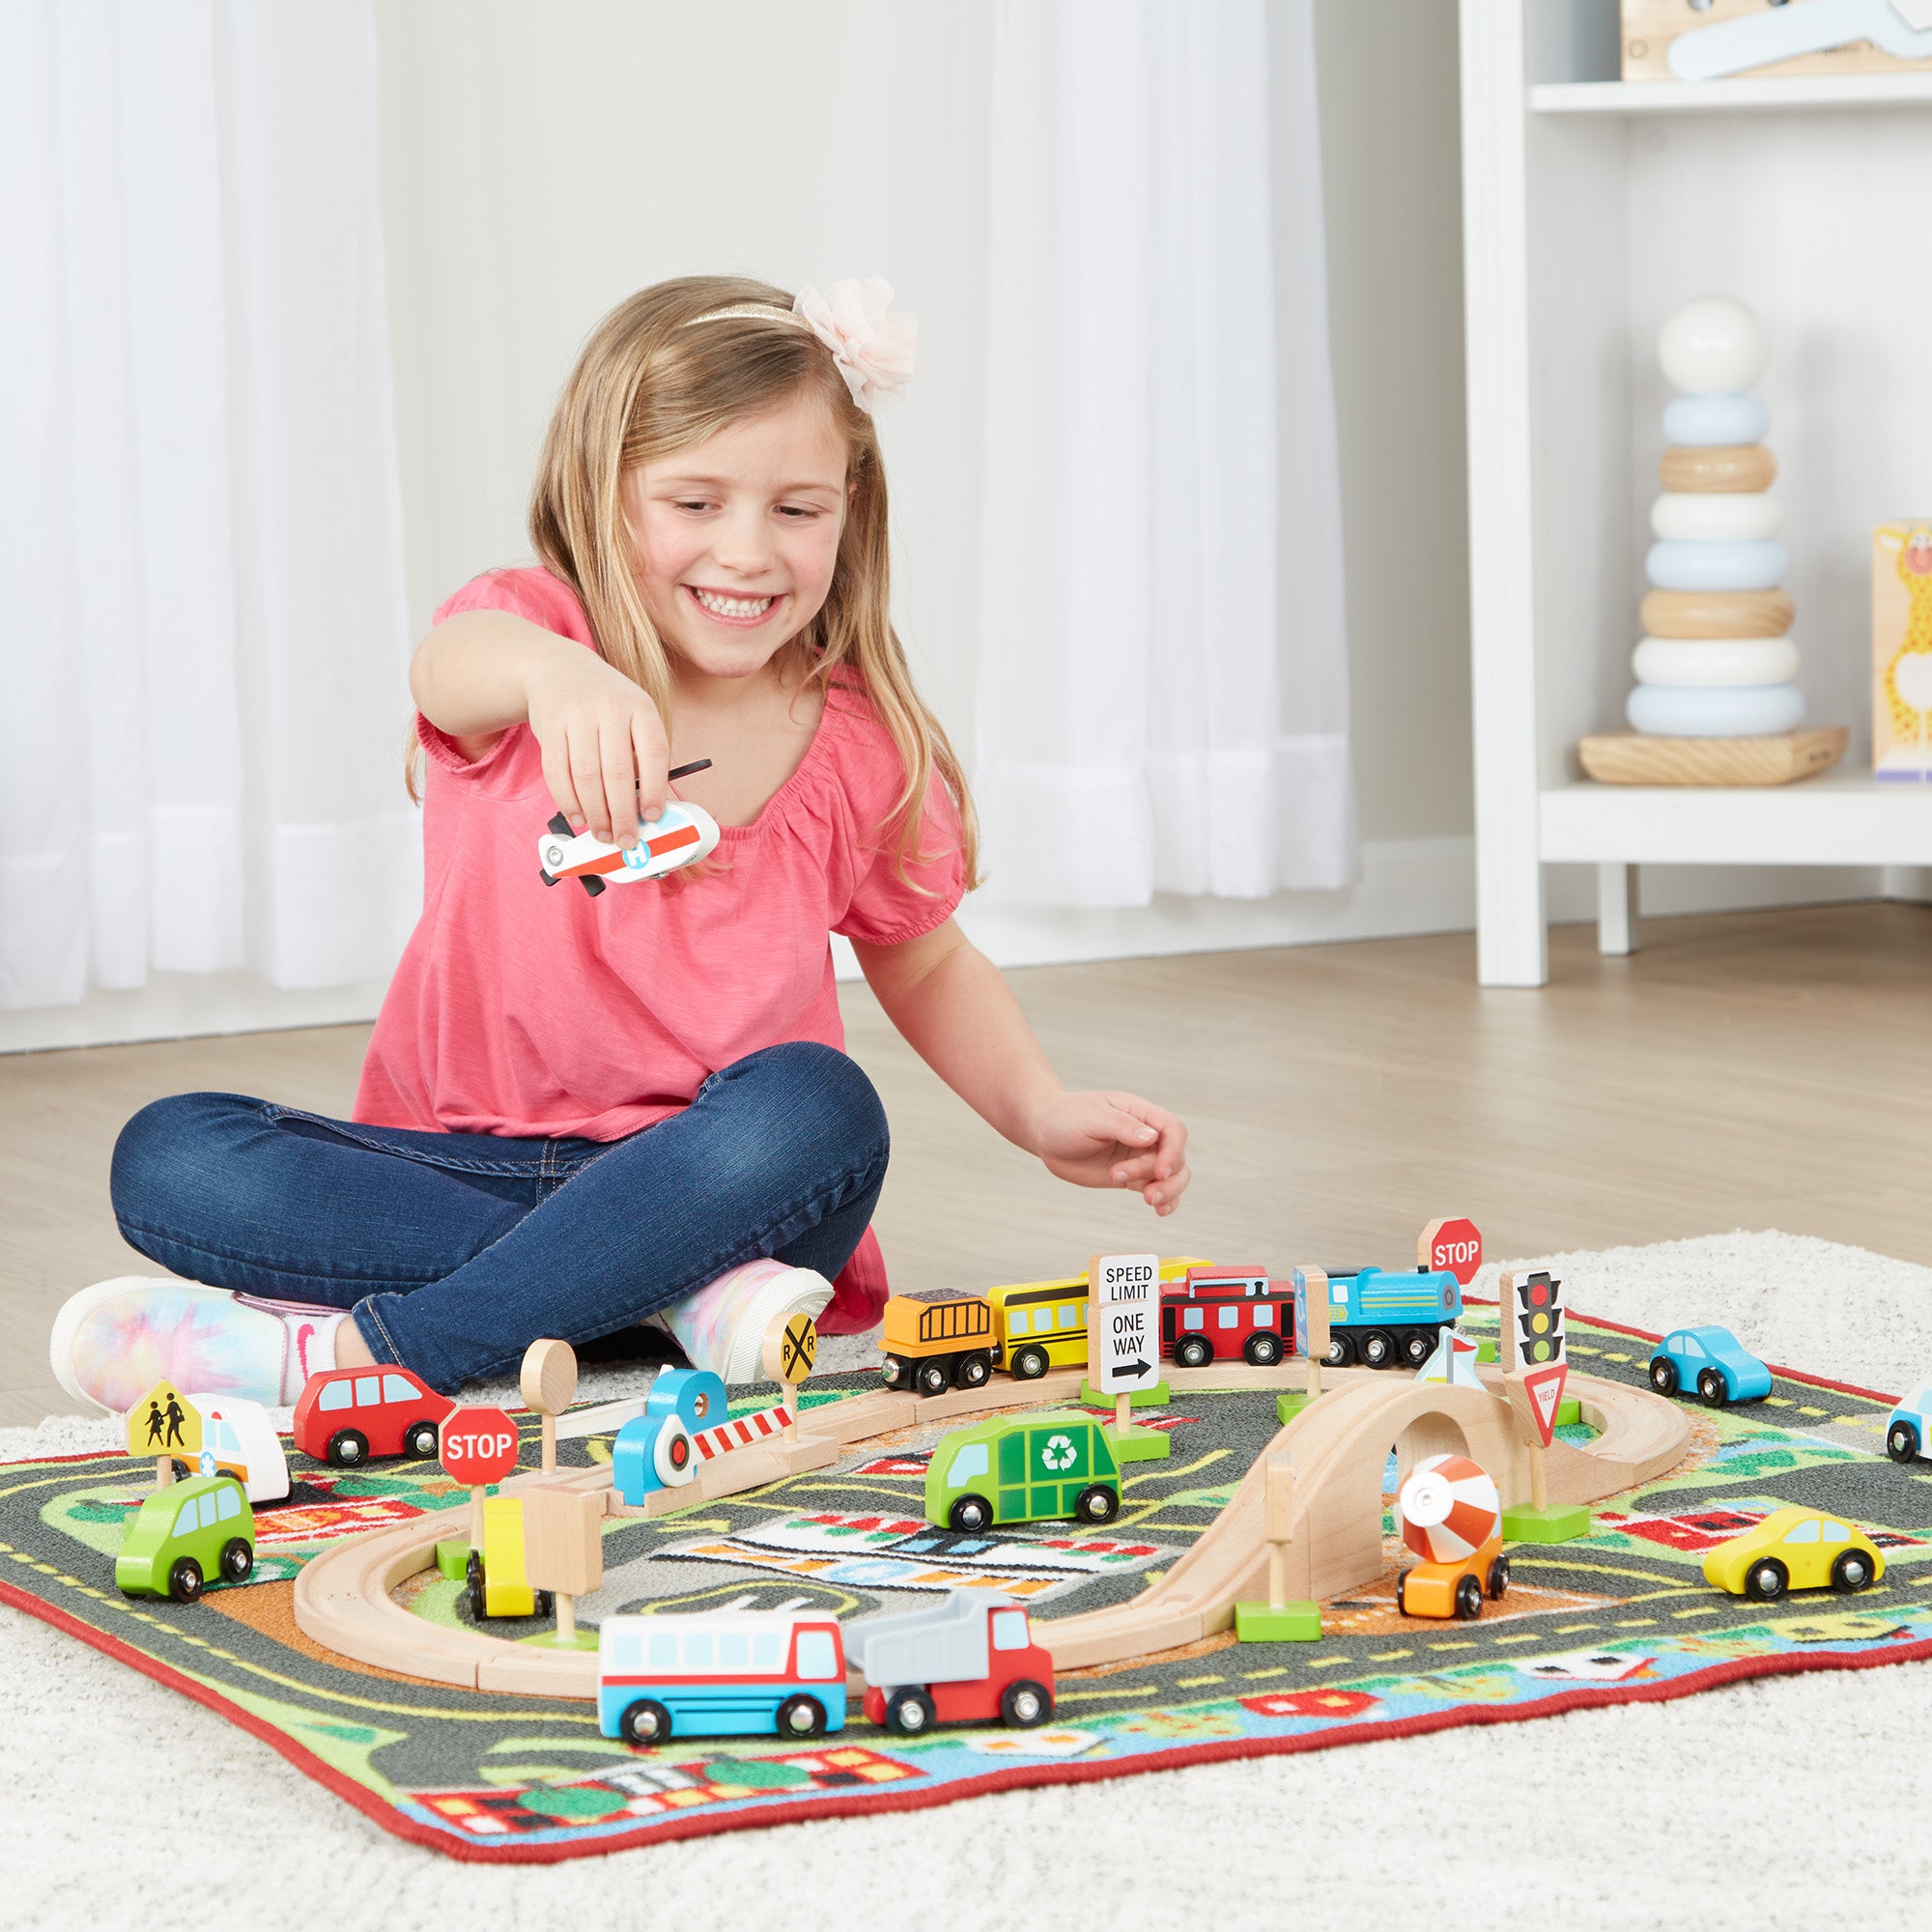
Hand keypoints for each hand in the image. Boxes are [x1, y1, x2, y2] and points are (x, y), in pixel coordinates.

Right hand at [524, 648, 670, 846]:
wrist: (559, 669)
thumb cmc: (605, 704)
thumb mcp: (632, 715)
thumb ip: (641, 755)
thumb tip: (647, 809)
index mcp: (640, 707)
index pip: (655, 754)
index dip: (656, 790)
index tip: (653, 817)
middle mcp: (610, 708)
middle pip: (618, 773)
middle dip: (623, 814)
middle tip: (626, 839)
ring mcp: (577, 715)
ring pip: (586, 777)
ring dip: (595, 814)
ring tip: (603, 833)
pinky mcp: (549, 725)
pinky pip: (557, 772)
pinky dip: (568, 801)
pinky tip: (578, 816)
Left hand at [1029, 1091, 1190, 1215]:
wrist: (1046, 1133)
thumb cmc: (1066, 1117)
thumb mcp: (1091, 1116)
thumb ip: (1121, 1125)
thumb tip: (1150, 1137)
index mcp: (1140, 1113)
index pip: (1172, 1130)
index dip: (1174, 1151)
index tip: (1160, 1171)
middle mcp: (1145, 1135)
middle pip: (1176, 1157)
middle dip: (1167, 1178)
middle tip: (1145, 1192)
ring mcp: (1139, 1157)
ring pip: (1173, 1176)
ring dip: (1168, 1191)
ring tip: (1148, 1200)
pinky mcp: (1131, 1176)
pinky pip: (1156, 1188)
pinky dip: (1165, 1201)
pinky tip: (1159, 1210)